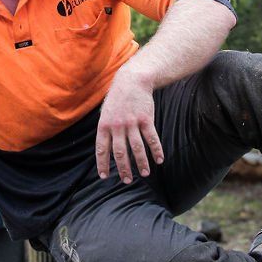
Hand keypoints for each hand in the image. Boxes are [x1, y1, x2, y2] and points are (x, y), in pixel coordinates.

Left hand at [95, 68, 163, 182]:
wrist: (132, 81)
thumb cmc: (117, 99)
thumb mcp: (105, 113)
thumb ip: (105, 130)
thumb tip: (104, 150)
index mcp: (104, 125)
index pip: (101, 149)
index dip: (102, 164)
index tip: (104, 176)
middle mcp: (117, 126)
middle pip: (120, 152)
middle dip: (124, 169)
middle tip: (127, 180)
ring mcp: (132, 122)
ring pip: (137, 148)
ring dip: (141, 163)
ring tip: (144, 174)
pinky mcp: (146, 119)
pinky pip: (151, 138)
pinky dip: (156, 150)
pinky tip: (160, 159)